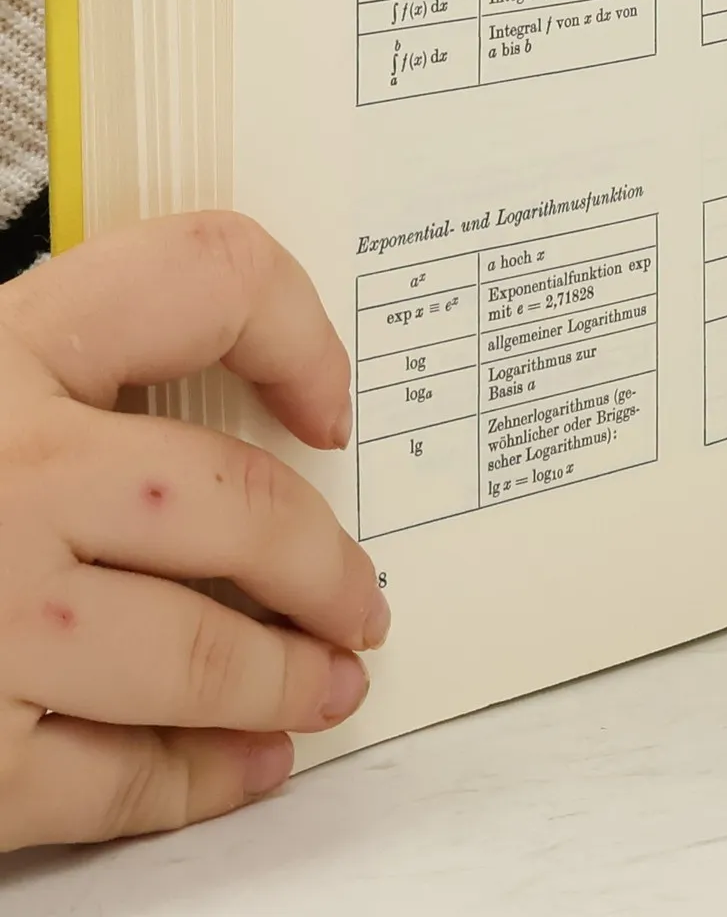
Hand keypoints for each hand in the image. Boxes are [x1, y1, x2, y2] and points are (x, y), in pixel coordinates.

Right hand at [0, 213, 385, 849]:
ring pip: (197, 649)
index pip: (203, 275)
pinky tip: (240, 768)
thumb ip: (46, 383)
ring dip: (285, 675)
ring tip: (331, 684)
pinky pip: (106, 779)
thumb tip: (200, 433)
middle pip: (235, 501)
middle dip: (323, 561)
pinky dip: (192, 781)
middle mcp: (0, 470)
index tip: (332, 404)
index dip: (299, 329)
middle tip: (361, 595)